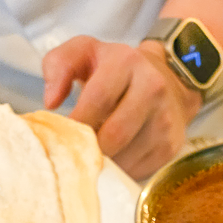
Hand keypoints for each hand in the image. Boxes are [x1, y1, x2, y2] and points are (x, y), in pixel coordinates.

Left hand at [42, 36, 202, 179]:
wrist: (169, 82)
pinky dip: (120, 170)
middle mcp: (152, 89)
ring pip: (126, 157)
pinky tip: (113, 159)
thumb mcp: (85, 52)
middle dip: (91, 149)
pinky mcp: (170, 146)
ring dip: (104, 163)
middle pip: (114, 134)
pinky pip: (139, 169)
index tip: (64, 135)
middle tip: (76, 152)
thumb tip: (51, 102)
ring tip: (93, 156)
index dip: (77, 123)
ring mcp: (165, 121)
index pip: (98, 100)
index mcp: (127, 63)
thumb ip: (58, 65)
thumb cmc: (118, 69)